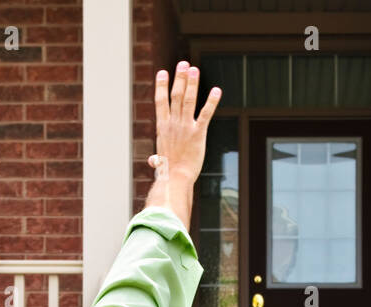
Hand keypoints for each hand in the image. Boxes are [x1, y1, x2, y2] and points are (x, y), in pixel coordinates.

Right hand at [145, 62, 220, 225]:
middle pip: (175, 95)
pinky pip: (206, 114)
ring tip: (194, 69)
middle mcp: (173, 124)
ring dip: (191, 83)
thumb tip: (153, 162)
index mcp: (162, 128)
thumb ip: (157, 159)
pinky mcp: (198, 133)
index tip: (163, 73)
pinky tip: (217, 90)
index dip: (161, 86)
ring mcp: (185, 127)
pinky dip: (211, 102)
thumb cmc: (167, 173)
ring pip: (188, 100)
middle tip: (183, 64)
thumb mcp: (160, 163)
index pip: (161, 102)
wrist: (175, 179)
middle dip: (179, 78)